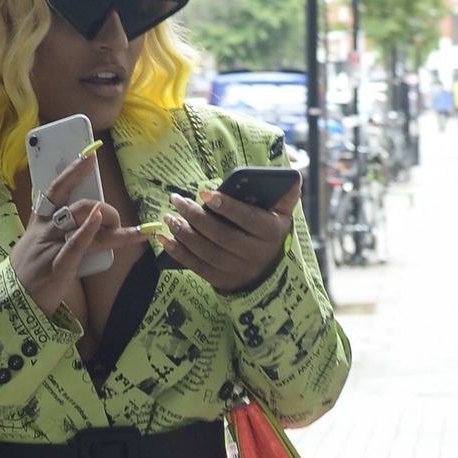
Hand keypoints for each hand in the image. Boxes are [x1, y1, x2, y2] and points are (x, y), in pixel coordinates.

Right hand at [10, 150, 149, 316]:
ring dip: (108, 219)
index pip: (56, 189)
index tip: (91, 155)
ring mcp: (51, 247)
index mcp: (39, 223)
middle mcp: (45, 230)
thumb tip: (86, 221)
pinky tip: (102, 219)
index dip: (74, 170)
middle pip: (75, 204)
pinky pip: (76, 244)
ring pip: (81, 220)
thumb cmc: (29, 276)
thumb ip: (56, 232)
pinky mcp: (58, 267)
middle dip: (103, 207)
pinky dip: (89, 230)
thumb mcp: (36, 246)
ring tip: (123, 228)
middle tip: (116, 220)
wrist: (12, 305)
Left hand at [157, 178, 299, 294]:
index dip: (227, 207)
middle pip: (222, 236)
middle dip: (197, 217)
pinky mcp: (222, 281)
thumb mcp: (283, 213)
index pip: (248, 219)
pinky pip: (197, 268)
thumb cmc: (269, 231)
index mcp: (271, 233)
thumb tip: (293, 175)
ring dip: (184, 234)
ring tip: (169, 216)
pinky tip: (164, 239)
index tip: (205, 193)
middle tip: (178, 200)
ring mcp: (237, 271)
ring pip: (207, 253)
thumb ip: (286, 194)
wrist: (267, 270)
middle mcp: (255, 255)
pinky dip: (179, 253)